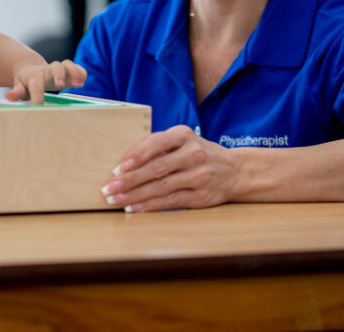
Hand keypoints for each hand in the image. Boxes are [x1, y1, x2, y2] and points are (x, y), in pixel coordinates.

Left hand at [6, 60, 86, 102]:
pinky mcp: (68, 72)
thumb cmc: (25, 82)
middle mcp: (47, 71)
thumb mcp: (18, 86)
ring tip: (77, 84)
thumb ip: (16, 92)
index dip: (37, 96)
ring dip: (74, 72)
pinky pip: (78, 68)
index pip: (36, 84)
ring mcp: (59, 70)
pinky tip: (82, 83)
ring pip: (68, 64)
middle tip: (60, 86)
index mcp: (34, 76)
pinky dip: (82, 73)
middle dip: (58, 75)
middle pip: (55, 67)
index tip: (38, 107)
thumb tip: (9, 96)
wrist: (30, 69)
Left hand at [100, 125, 240, 211]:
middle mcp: (193, 154)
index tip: (116, 169)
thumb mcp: (182, 141)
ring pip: (161, 187)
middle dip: (129, 180)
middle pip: (156, 168)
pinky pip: (170, 202)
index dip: (134, 157)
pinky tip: (134, 209)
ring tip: (116, 200)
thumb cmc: (198, 154)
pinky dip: (149, 206)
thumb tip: (123, 162)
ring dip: (135, 196)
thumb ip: (158, 147)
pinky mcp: (201, 196)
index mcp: (184, 135)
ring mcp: (199, 176)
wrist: (235, 171)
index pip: (155, 144)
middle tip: (108, 188)